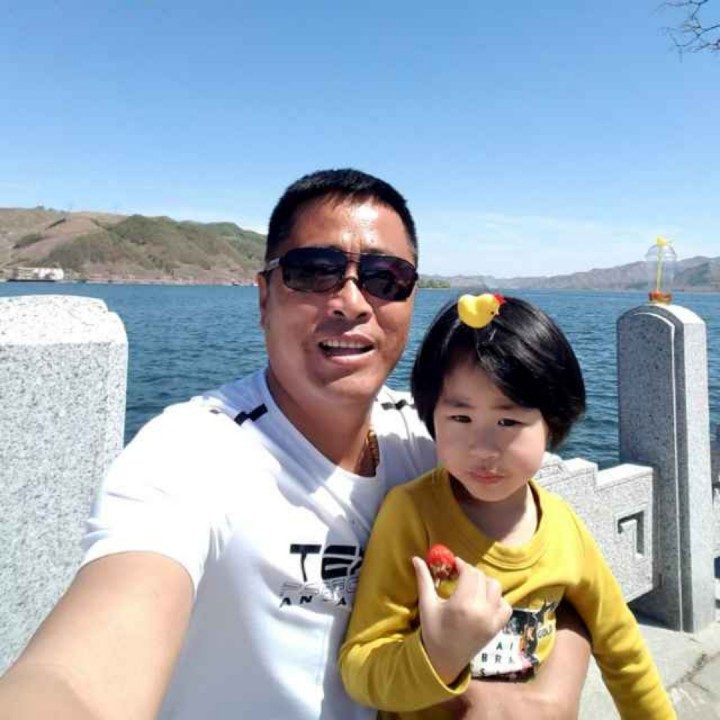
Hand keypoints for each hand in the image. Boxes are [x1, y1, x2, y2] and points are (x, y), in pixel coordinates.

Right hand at [412, 556, 511, 684]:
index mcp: (463, 604)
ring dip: (485, 583)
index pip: (469, 573)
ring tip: (472, 587)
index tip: (453, 564)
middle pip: (482, 578)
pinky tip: (484, 601)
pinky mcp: (497, 628)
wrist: (444, 661)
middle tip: (460, 574)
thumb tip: (416, 558)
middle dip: (471, 572)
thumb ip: (424, 579)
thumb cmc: (433, 631)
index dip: (462, 564)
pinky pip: (505, 606)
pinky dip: (497, 599)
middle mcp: (481, 610)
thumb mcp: (427, 604)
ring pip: (496, 588)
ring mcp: (492, 620)